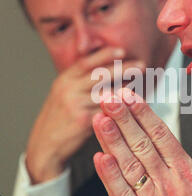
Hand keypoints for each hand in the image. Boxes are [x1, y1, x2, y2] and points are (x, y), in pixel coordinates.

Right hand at [26, 50, 143, 183]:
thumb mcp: (63, 93)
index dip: (104, 55)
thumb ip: (80, 80)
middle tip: (141, 65)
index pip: (86, 62)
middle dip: (122, 68)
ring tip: (142, 84)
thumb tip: (106, 65)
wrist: (45, 145)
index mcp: (64, 79)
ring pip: (106, 93)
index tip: (122, 50)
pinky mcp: (83, 121)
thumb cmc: (60, 118)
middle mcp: (69, 89)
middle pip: (99, 74)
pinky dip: (122, 106)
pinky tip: (134, 105)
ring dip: (126, 88)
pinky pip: (108, 111)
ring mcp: (76, 105)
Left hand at [92, 88, 191, 195]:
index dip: (143, 114)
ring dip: (112, 142)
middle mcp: (167, 185)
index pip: (161, 135)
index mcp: (188, 173)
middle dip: (123, 119)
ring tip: (99, 120)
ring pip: (128, 167)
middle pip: (141, 145)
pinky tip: (99, 159)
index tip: (130, 97)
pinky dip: (109, 177)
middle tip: (108, 99)